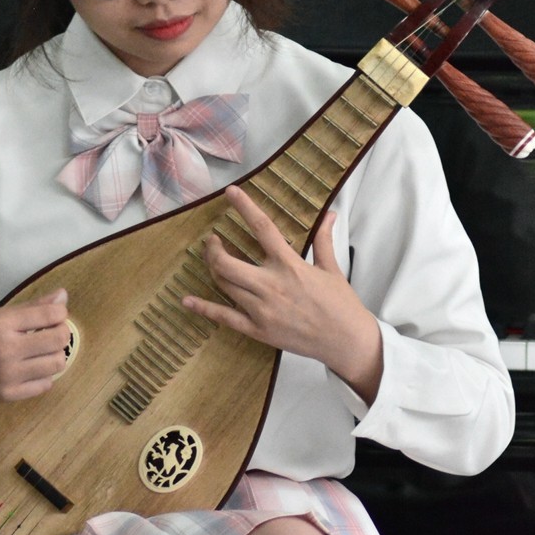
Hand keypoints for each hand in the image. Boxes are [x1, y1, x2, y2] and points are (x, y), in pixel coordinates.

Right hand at [0, 289, 70, 418]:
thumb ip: (33, 306)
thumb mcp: (0, 315)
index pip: (50, 315)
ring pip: (57, 363)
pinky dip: (44, 375)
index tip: (54, 315)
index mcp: (1, 324)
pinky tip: (31, 368)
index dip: (60, 313)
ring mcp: (7, 375)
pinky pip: (46, 384)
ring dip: (55, 355)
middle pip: (59, 339)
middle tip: (51, 332)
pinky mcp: (9, 395)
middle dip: (61, 333)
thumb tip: (63, 296)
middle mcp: (5, 350)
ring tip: (42, 351)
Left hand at [182, 185, 382, 400]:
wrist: (347, 342)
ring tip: (212, 259)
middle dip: (213, 249)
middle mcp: (271, 285)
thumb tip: (330, 214)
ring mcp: (262, 309)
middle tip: (212, 240)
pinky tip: (187, 300)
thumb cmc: (341, 305)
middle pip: (228, 262)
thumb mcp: (332, 268)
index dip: (245, 207)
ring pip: (224, 284)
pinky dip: (204, 308)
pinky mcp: (258, 330)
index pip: (262, 228)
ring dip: (213, 269)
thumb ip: (324, 240)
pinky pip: (225, 317)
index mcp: (290, 265)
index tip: (230, 192)